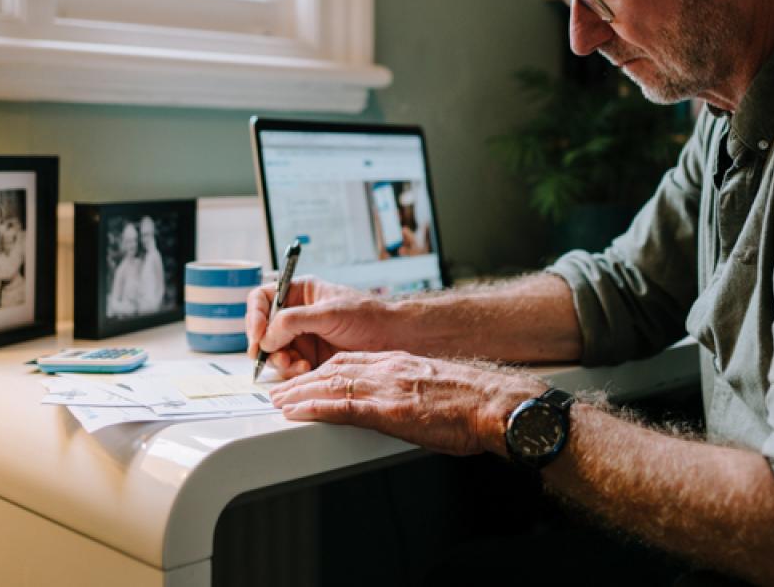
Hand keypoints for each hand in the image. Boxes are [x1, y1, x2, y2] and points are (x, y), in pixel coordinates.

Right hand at [246, 277, 395, 376]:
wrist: (393, 340)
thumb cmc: (368, 317)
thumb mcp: (329, 313)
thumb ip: (293, 321)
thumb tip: (265, 336)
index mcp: (299, 293)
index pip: (262, 299)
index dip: (254, 316)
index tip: (257, 335)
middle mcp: (296, 315)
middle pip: (262, 329)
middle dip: (265, 344)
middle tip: (272, 355)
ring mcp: (302, 338)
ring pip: (273, 351)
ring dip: (280, 360)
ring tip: (297, 363)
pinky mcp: (309, 358)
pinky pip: (288, 367)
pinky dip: (292, 370)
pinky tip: (306, 368)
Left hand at [267, 351, 547, 455]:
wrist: (496, 405)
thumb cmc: (476, 402)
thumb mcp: (437, 386)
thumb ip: (414, 390)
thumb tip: (407, 404)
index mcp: (401, 363)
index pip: (352, 361)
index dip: (323, 370)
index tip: (306, 377)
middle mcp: (389, 369)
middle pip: (334, 369)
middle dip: (303, 380)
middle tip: (280, 390)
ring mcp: (387, 388)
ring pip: (331, 385)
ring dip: (300, 394)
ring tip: (278, 402)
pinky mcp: (389, 411)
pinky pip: (343, 407)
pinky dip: (315, 408)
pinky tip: (296, 412)